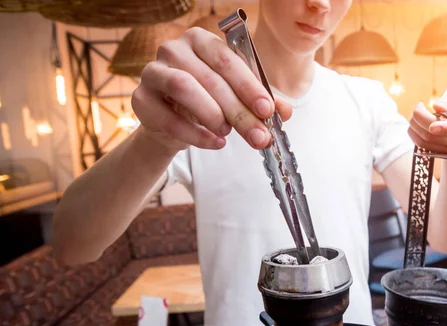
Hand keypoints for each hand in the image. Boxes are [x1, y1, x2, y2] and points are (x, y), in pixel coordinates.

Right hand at [131, 27, 292, 152]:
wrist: (172, 125)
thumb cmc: (207, 103)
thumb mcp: (237, 100)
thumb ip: (260, 102)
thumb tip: (285, 111)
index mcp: (201, 41)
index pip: (228, 60)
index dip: (250, 86)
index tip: (268, 110)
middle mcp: (174, 49)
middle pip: (210, 79)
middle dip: (239, 111)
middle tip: (258, 136)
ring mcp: (153, 71)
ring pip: (184, 87)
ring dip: (211, 114)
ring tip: (227, 133)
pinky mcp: (141, 98)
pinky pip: (167, 117)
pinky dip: (195, 134)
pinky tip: (215, 143)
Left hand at [408, 84, 446, 154]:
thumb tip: (438, 107)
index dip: (445, 128)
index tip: (433, 127)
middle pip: (434, 134)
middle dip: (420, 117)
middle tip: (419, 105)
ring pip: (426, 139)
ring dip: (415, 123)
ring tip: (418, 111)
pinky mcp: (441, 154)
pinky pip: (421, 144)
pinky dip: (414, 131)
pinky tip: (417, 122)